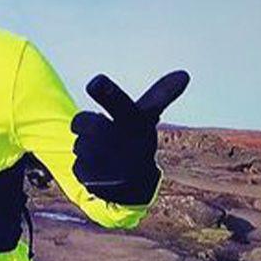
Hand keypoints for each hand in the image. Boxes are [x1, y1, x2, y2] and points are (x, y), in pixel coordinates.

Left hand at [71, 70, 188, 204]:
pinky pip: (76, 166)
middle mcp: (123, 142)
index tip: (95, 82)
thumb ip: (159, 94)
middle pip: (82, 121)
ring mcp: (107, 164)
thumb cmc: (138, 141)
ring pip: (77, 144)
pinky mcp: (93, 181)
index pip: (118, 102)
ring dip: (86, 147)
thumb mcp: (147, 117)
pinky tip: (100, 171)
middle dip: (85, 124)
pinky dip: (84, 167)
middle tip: (100, 131)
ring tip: (106, 154)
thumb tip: (184, 74)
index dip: (107, 92)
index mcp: (134, 120)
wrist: (137, 186)